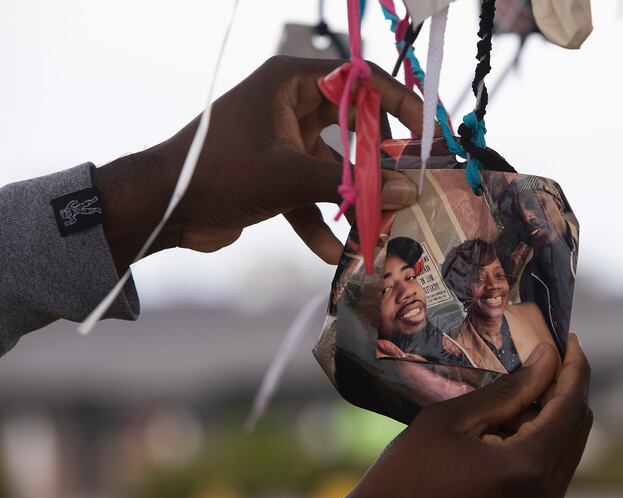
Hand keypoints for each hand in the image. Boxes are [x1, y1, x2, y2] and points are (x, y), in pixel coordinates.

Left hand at [93, 56, 422, 271]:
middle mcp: (290, 107)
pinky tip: (333, 255)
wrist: (161, 208)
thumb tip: (406, 190)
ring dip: (352, 201)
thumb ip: (349, 184)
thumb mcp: (288, 176)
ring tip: (376, 231)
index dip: (398, 105)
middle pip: (353, 129)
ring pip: (334, 168)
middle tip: (406, 189)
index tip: (426, 134)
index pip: (360, 81)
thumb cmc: (217, 173)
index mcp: (290, 83)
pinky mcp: (274, 175)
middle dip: (377, 165)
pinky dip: (320, 223)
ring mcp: (283, 142)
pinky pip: (310, 196)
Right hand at [320, 334, 591, 497]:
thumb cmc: (409, 471)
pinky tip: (516, 409)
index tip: (567, 336)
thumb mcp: (454, 419)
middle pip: (578, 424)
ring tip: (527, 374)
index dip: (574, 367)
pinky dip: (542, 429)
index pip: (570, 406)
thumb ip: (508, 390)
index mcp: (527, 467)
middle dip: (567, 384)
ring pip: (568, 441)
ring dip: (555, 406)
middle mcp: (545, 490)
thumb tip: (547, 358)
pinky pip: (552, 459)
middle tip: (545, 351)